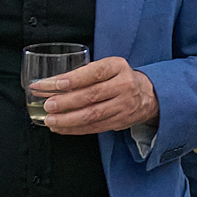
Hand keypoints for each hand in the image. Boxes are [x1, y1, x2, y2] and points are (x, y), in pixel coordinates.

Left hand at [35, 58, 157, 135]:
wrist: (149, 94)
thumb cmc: (119, 78)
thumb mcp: (107, 68)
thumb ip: (83, 74)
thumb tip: (50, 85)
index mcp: (118, 67)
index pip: (93, 73)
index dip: (71, 79)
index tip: (50, 84)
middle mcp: (124, 85)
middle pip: (91, 96)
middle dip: (66, 102)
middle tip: (48, 105)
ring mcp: (124, 105)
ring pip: (93, 115)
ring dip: (68, 119)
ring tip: (50, 120)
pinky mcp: (121, 121)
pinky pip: (95, 127)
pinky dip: (75, 129)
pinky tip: (61, 128)